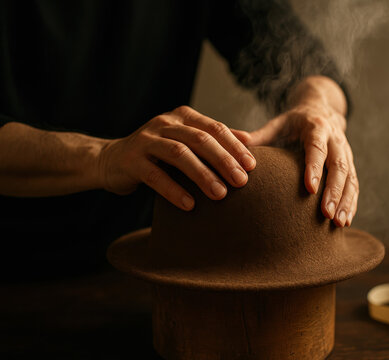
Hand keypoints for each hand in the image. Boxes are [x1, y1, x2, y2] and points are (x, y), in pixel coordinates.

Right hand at [98, 106, 255, 209]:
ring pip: (179, 154)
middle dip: (223, 160)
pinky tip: (190, 205)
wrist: (112, 160)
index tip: (252, 166)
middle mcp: (165, 123)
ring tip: (220, 195)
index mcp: (183, 116)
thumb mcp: (187, 142)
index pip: (215, 128)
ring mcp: (146, 140)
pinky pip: (155, 176)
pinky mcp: (131, 160)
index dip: (235, 146)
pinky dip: (174, 190)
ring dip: (202, 175)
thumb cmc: (159, 154)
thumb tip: (251, 141)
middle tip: (241, 182)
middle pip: (200, 139)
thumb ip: (214, 140)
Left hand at [234, 95, 357, 227]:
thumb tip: (236, 141)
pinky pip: (354, 185)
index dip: (315, 167)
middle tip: (326, 214)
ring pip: (350, 178)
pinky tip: (345, 221)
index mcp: (316, 128)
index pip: (317, 148)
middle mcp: (335, 140)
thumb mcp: (278, 124)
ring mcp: (346, 153)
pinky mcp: (351, 164)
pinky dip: (351, 203)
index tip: (310, 188)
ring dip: (346, 201)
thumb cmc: (294, 122)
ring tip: (338, 223)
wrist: (321, 110)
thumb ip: (260, 135)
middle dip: (334, 191)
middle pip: (339, 166)